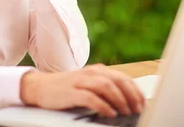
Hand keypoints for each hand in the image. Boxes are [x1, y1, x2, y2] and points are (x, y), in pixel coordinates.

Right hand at [19, 64, 146, 117]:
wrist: (40, 87)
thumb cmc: (67, 89)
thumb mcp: (87, 85)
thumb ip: (104, 89)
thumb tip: (127, 101)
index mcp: (96, 70)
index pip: (122, 77)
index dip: (135, 90)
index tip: (143, 102)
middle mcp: (90, 73)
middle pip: (116, 80)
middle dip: (131, 95)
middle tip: (138, 109)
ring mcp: (80, 81)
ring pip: (106, 86)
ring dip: (119, 100)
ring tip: (126, 112)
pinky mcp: (71, 91)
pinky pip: (90, 97)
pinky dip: (103, 106)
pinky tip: (110, 113)